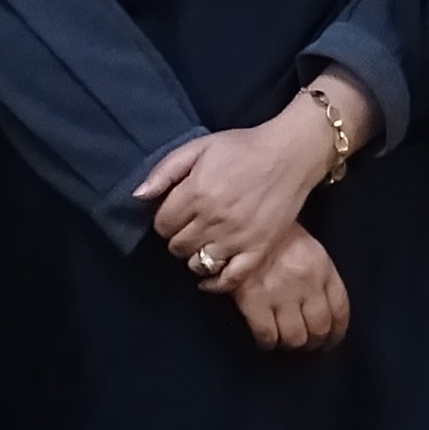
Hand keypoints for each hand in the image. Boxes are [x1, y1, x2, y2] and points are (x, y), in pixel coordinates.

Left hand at [133, 70, 371, 286]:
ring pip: (199, 264)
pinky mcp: (258, 249)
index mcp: (196, 193)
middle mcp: (214, 219)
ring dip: (195, 257)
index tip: (176, 214)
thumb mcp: (199, 147)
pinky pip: (230, 278)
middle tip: (190, 228)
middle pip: (177, 247)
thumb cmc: (243, 148)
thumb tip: (139, 196)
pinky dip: (216, 282)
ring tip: (203, 244)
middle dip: (178, 238)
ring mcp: (237, 238)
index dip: (165, 221)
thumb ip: (166, 171)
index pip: (163, 225)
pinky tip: (210, 277)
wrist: (290, 154)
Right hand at [230, 225, 351, 351]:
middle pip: (319, 329)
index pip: (340, 311)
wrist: (242, 221)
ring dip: (291, 344)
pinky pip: (267, 334)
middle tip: (305, 345)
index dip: (336, 333)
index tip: (330, 341)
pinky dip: (268, 342)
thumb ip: (320, 278)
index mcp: (323, 269)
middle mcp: (307, 283)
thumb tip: (323, 311)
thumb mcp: (309, 249)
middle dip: (313, 343)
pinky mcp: (254, 299)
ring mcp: (281, 293)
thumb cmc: (276, 236)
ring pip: (295, 337)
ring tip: (284, 341)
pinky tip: (266, 340)